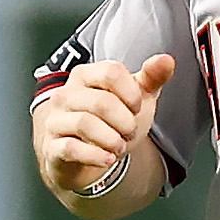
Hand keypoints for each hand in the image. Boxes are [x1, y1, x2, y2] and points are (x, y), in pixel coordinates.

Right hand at [32, 53, 176, 210]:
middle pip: (101, 102)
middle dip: (125, 122)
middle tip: (130, 132)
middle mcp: (66, 94)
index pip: (111, 72)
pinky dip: (96, 156)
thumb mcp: (136, 98)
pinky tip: (108, 159)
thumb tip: (167, 60)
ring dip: (112, 140)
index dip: (132, 93)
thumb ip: (152, 78)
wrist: (88, 155)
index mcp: (85, 75)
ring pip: (85, 124)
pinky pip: (71, 149)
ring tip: (120, 146)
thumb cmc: (111, 121)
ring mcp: (55, 120)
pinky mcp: (52, 146)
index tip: (136, 107)